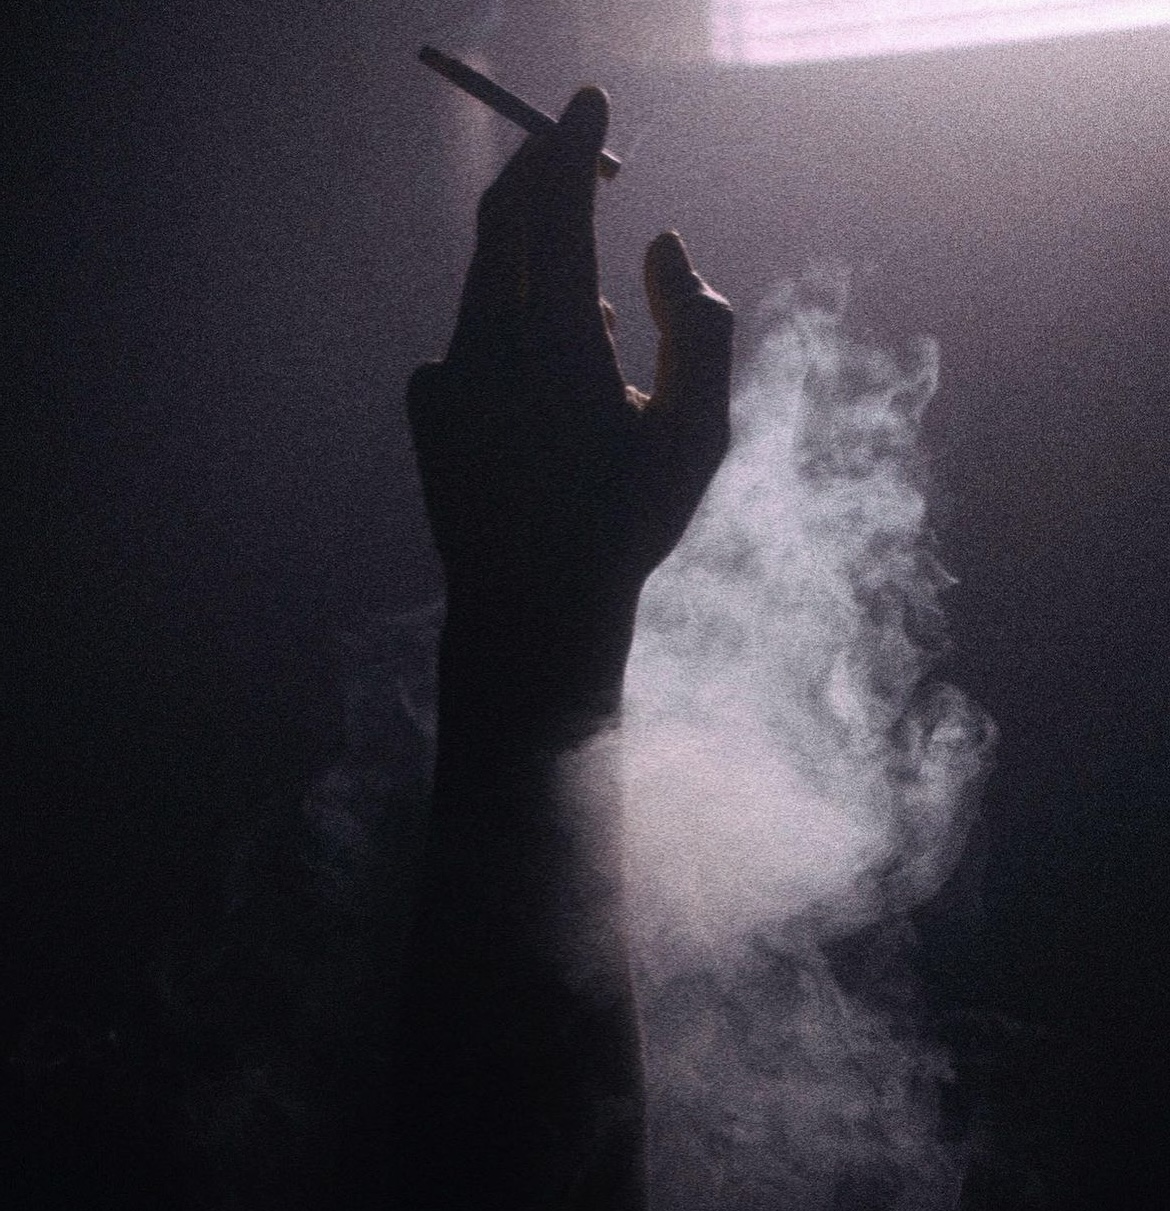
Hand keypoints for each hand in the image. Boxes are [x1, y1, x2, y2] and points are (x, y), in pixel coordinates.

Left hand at [407, 86, 732, 688]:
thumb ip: (701, 323)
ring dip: (535, 271)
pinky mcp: (424, 402)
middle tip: (570, 151)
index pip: (560, 210)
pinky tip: (535, 399)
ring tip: (585, 340)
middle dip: (539, 173)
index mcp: (558, 345)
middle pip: (505, 221)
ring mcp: (446, 373)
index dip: (574, 147)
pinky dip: (506, 332)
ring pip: (488, 280)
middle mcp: (487, 346)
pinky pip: (470, 337)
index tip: (586, 100)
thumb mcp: (697, 434)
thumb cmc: (624, 525)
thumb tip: (660, 243)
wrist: (528, 610)